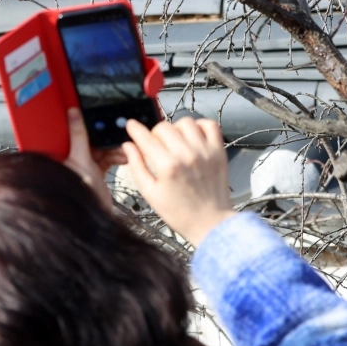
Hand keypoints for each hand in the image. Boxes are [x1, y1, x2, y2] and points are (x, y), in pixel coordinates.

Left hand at [63, 108, 126, 205]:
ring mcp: (83, 165)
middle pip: (89, 137)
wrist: (93, 219)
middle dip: (104, 135)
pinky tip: (124, 157)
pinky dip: (116, 157)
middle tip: (115, 130)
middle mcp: (70, 157)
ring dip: (114, 147)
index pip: (70, 129)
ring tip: (123, 148)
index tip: (93, 110)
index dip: (81, 120)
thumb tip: (73, 113)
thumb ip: (78, 135)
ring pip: (101, 147)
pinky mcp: (95, 171)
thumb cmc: (78, 194)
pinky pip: (107, 158)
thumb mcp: (80, 159)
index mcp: (60, 152)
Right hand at [122, 117, 233, 246]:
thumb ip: (137, 166)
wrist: (210, 223)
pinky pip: (209, 125)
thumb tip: (128, 146)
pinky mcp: (218, 152)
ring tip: (175, 142)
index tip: (131, 125)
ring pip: (185, 122)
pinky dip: (200, 126)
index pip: (146, 137)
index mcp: (167, 166)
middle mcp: (186, 154)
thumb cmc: (179, 212)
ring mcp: (204, 151)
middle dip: (155, 134)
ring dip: (176, 129)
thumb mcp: (150, 193)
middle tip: (156, 146)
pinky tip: (193, 137)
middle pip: (164, 126)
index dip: (135, 129)